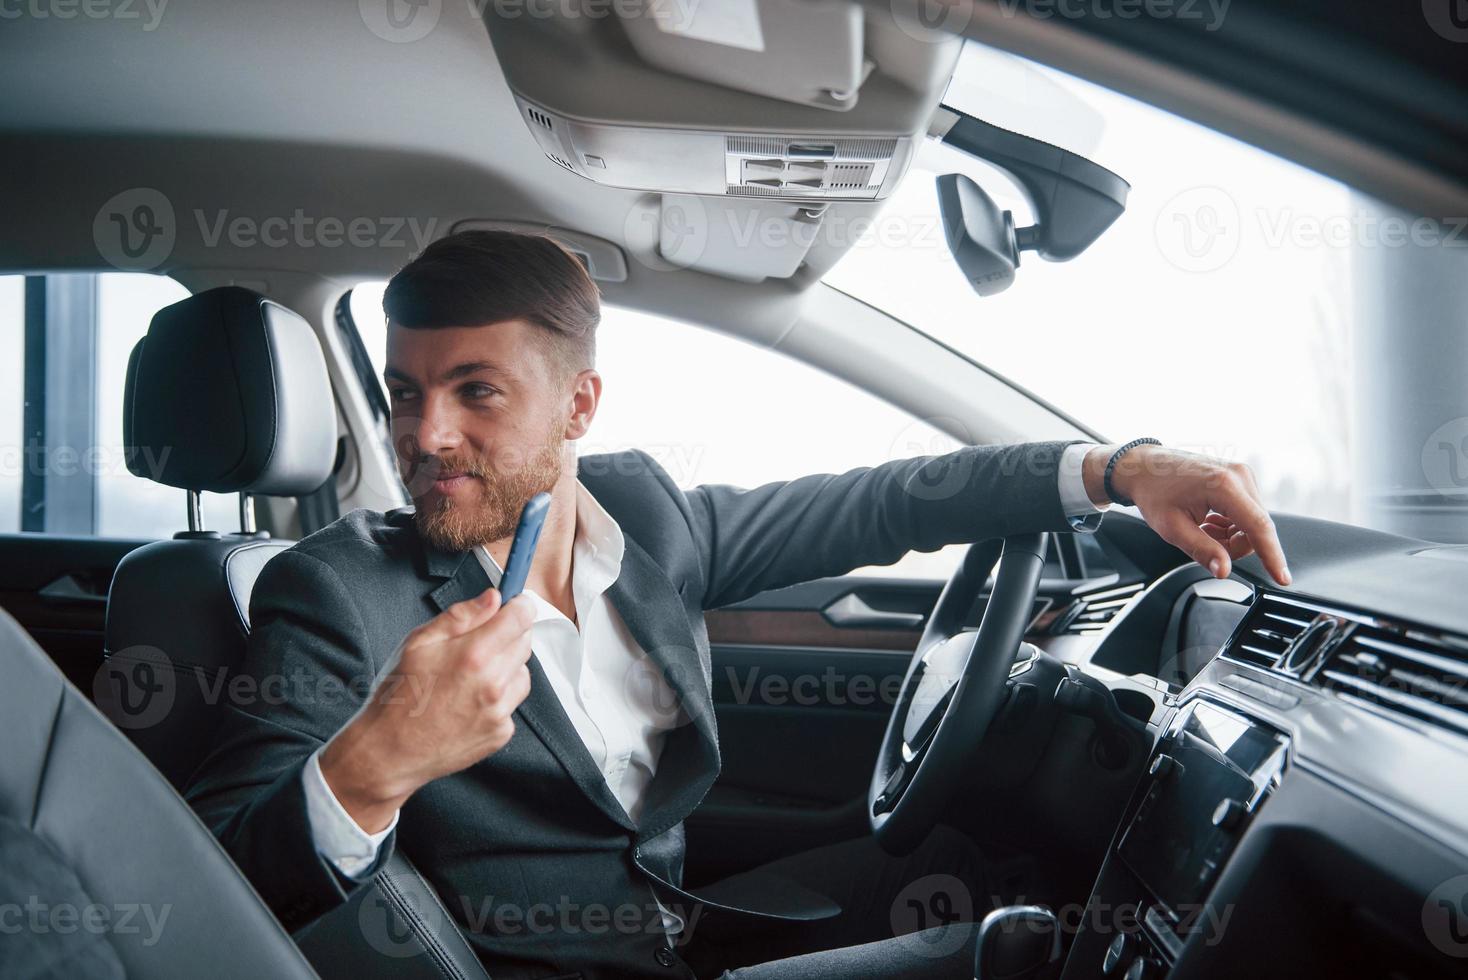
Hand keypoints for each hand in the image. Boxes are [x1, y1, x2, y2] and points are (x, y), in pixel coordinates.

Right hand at [319, 588, 534, 832]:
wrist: (390, 750)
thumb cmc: (399, 696)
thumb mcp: (419, 642)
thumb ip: (460, 616)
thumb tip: (492, 597)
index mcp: (474, 655)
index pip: (521, 618)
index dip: (520, 605)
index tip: (515, 604)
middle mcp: (493, 683)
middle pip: (525, 643)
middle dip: (509, 635)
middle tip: (480, 642)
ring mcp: (500, 711)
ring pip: (522, 673)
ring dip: (507, 667)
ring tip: (471, 676)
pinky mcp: (500, 732)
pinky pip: (512, 703)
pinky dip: (499, 698)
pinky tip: (469, 701)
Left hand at [1082, 444, 1290, 586]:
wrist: (1144, 466)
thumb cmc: (1154, 492)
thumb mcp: (1172, 528)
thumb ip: (1202, 550)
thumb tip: (1224, 570)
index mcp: (1224, 485)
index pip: (1258, 527)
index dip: (1272, 556)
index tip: (1283, 578)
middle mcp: (1239, 475)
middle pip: (1256, 528)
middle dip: (1234, 545)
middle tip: (1203, 540)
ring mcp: (1242, 474)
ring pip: (1253, 523)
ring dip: (1231, 535)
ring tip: (1201, 527)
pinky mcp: (1241, 477)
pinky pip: (1247, 513)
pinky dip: (1230, 525)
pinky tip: (1208, 520)